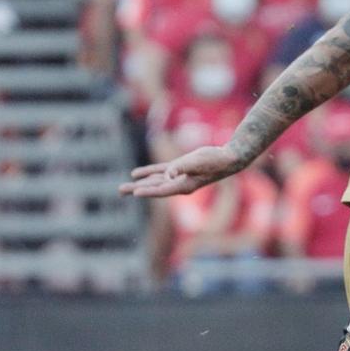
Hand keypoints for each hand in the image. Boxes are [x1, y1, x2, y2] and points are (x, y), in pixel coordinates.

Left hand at [119, 145, 246, 198]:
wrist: (229, 158)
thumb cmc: (216, 160)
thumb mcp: (198, 161)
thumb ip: (183, 167)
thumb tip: (169, 174)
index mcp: (183, 185)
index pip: (162, 189)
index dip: (147, 191)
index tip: (134, 192)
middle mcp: (179, 185)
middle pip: (153, 189)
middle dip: (136, 189)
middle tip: (120, 191)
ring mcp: (179, 178)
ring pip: (154, 182)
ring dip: (139, 183)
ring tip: (124, 188)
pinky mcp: (180, 169)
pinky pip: (160, 172)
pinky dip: (149, 173)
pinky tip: (136, 174)